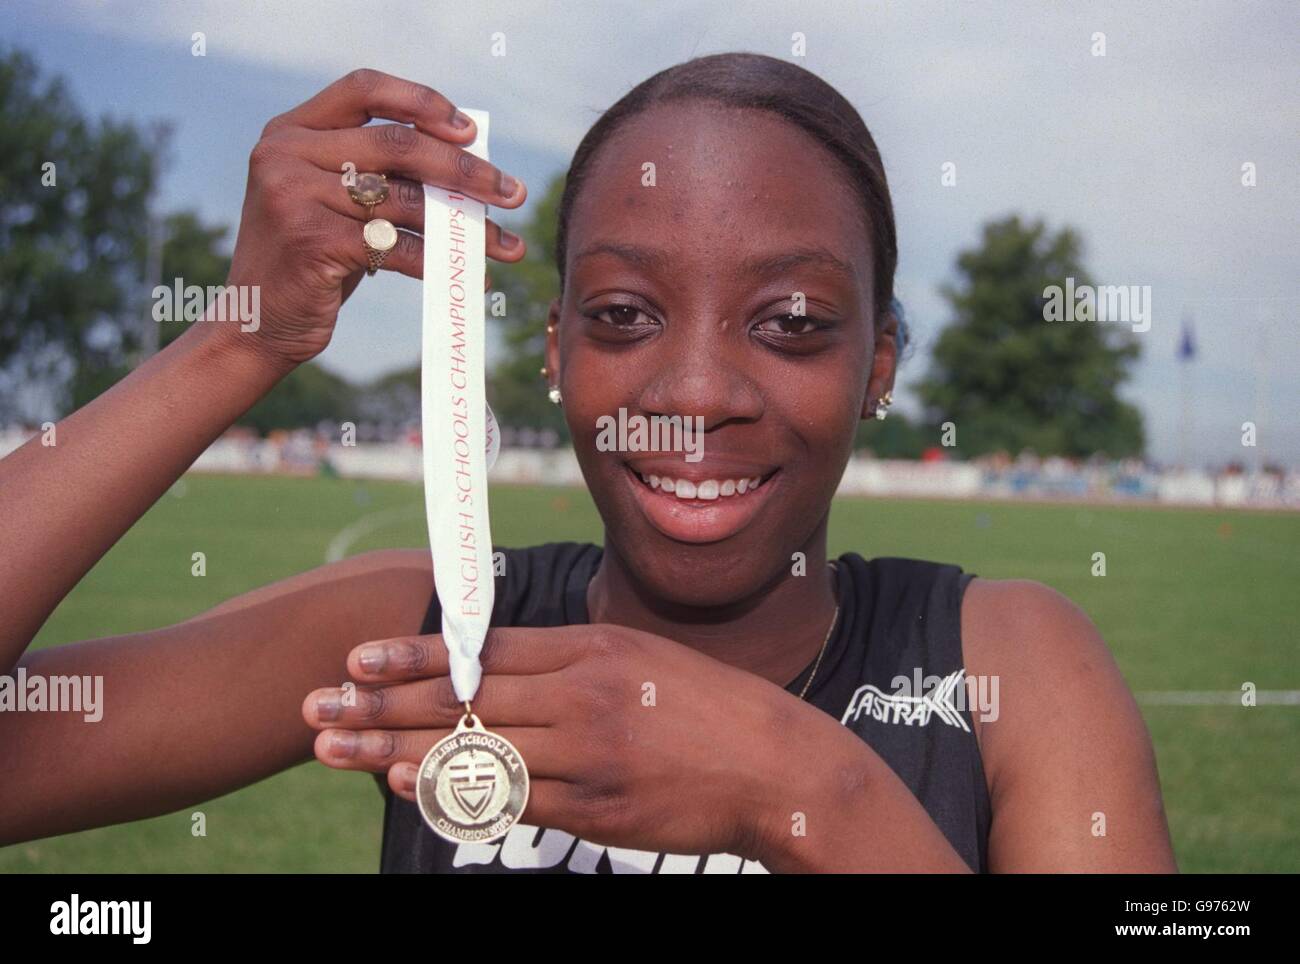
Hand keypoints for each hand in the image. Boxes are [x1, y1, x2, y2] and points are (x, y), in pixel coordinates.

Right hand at [225, 68, 527, 367]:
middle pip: (398, 145)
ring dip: (467, 226)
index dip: (423, 102)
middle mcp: (285, 152)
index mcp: (291, 130)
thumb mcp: (333, 202)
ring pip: (406, 201)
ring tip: (508, 247)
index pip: (365, 90)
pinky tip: (469, 275)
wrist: (256, 325)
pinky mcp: (311, 241)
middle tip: (514, 193)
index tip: (472, 132)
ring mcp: (293, 195)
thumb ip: (377, 173)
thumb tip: (468, 165)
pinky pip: (396, 246)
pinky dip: (439, 262)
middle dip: (466, 171)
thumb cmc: (312, 261)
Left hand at [301, 624, 818, 860]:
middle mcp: (581, 696)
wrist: (772, 765)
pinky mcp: (594, 807)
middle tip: (318, 706)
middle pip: (461, 700)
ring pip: (471, 751)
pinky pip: (507, 799)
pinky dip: (449, 791)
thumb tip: (494, 664)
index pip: (483, 651)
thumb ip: (567, 658)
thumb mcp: (637, 656)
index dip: (413, 656)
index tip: (356, 657)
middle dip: (380, 703)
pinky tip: (403, 784)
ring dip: (392, 749)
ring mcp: (586, 755)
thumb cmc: (703, 705)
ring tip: (335, 745)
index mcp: (591, 650)